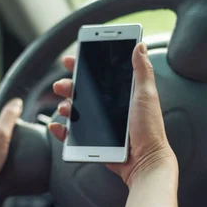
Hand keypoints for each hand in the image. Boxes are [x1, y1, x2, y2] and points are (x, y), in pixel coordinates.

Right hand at [49, 42, 176, 186]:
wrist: (145, 161)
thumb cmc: (150, 128)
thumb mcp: (146, 94)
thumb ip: (142, 70)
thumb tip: (139, 46)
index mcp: (122, 94)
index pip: (100, 75)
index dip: (84, 66)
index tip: (71, 59)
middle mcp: (110, 108)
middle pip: (83, 91)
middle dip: (69, 85)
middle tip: (61, 84)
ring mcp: (101, 125)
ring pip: (75, 111)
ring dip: (65, 106)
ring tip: (65, 107)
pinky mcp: (95, 141)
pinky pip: (72, 134)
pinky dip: (61, 130)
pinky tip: (57, 126)